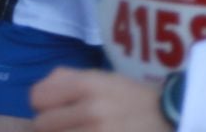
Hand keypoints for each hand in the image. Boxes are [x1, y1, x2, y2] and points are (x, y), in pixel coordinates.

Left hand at [29, 68, 170, 131]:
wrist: (167, 118)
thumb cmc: (132, 98)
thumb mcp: (104, 78)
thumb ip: (68, 78)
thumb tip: (37, 91)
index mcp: (91, 85)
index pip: (38, 97)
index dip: (45, 102)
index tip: (57, 107)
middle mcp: (92, 111)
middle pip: (41, 124)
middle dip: (52, 125)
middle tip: (71, 124)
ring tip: (80, 131)